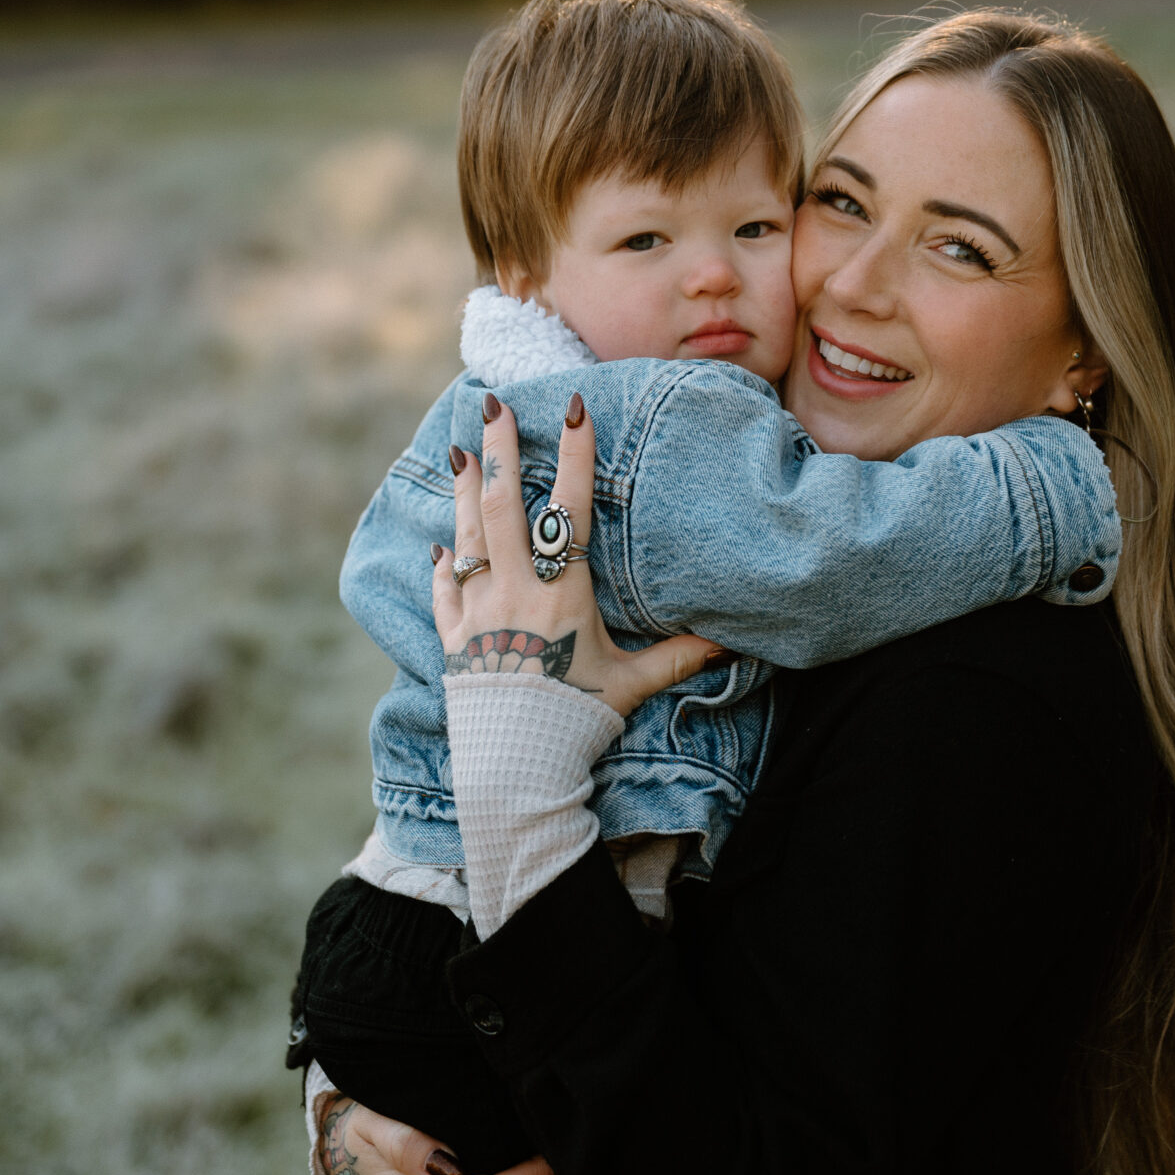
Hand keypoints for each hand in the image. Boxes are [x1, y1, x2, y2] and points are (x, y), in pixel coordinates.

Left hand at [432, 390, 727, 718]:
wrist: (513, 768)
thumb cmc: (576, 722)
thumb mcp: (632, 685)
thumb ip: (678, 656)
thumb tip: (731, 641)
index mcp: (562, 594)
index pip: (569, 511)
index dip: (574, 458)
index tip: (575, 412)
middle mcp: (515, 592)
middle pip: (503, 507)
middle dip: (499, 451)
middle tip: (493, 405)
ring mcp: (477, 614)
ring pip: (467, 536)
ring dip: (464, 490)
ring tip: (461, 451)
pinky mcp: (452, 642)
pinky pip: (443, 592)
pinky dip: (443, 565)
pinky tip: (442, 546)